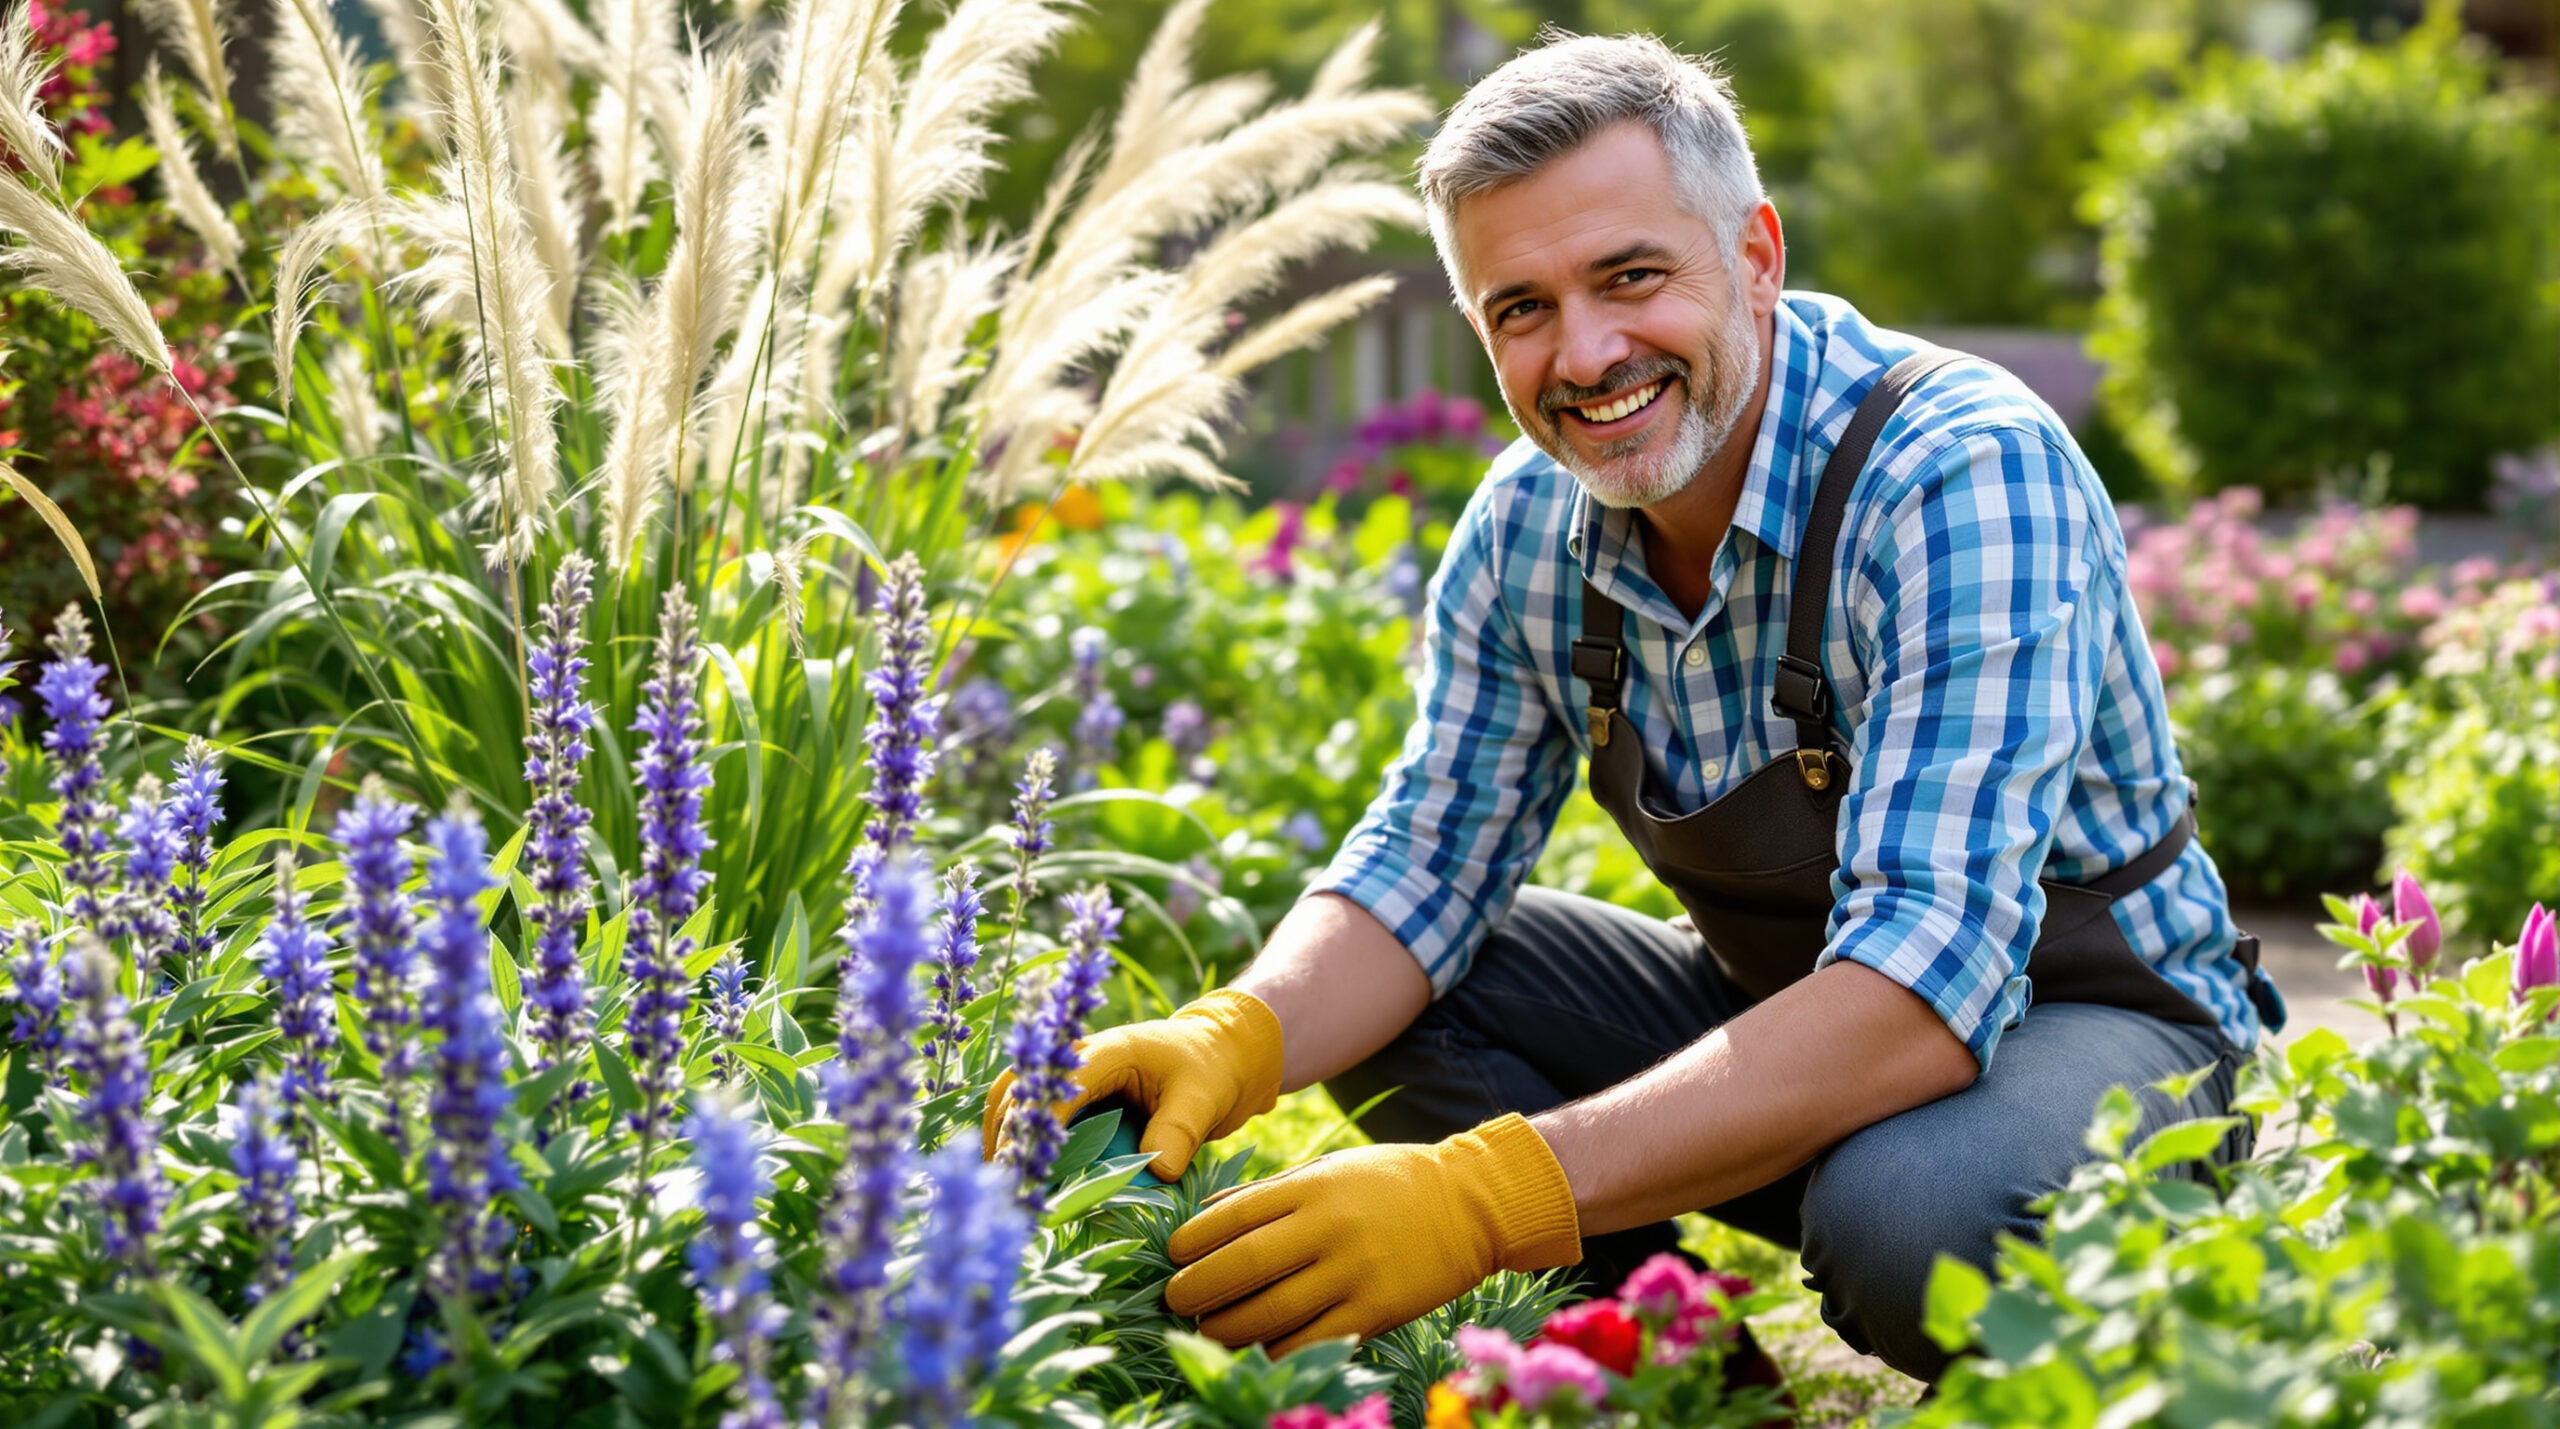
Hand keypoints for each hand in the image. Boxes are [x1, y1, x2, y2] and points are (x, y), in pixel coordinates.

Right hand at [982, 987, 1283, 1180]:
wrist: (1220, 1054)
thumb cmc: (1211, 1069)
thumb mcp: (1203, 1098)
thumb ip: (1180, 1132)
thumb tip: (1158, 1171)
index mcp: (1109, 1051)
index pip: (1059, 1085)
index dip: (1039, 1121)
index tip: (1027, 1160)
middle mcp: (1081, 1059)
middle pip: (1023, 1087)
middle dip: (1006, 1129)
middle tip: (1000, 1176)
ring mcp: (1074, 1077)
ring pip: (1016, 1095)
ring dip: (1001, 1131)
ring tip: (995, 1176)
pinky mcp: (1076, 1097)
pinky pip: (1035, 1111)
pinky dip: (1018, 1136)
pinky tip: (1013, 1170)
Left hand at [1164, 1113, 1581, 1355]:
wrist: (1472, 1204)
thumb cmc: (1391, 1183)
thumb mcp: (1330, 1169)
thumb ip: (1273, 1193)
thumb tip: (1207, 1217)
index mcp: (1313, 1187)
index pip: (1235, 1214)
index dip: (1194, 1238)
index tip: (1172, 1253)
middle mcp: (1329, 1228)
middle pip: (1243, 1266)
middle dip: (1198, 1287)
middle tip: (1174, 1298)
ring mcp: (1354, 1272)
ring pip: (1271, 1312)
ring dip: (1227, 1326)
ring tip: (1207, 1327)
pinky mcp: (1376, 1311)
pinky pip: (1310, 1341)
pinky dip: (1275, 1350)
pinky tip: (1255, 1350)